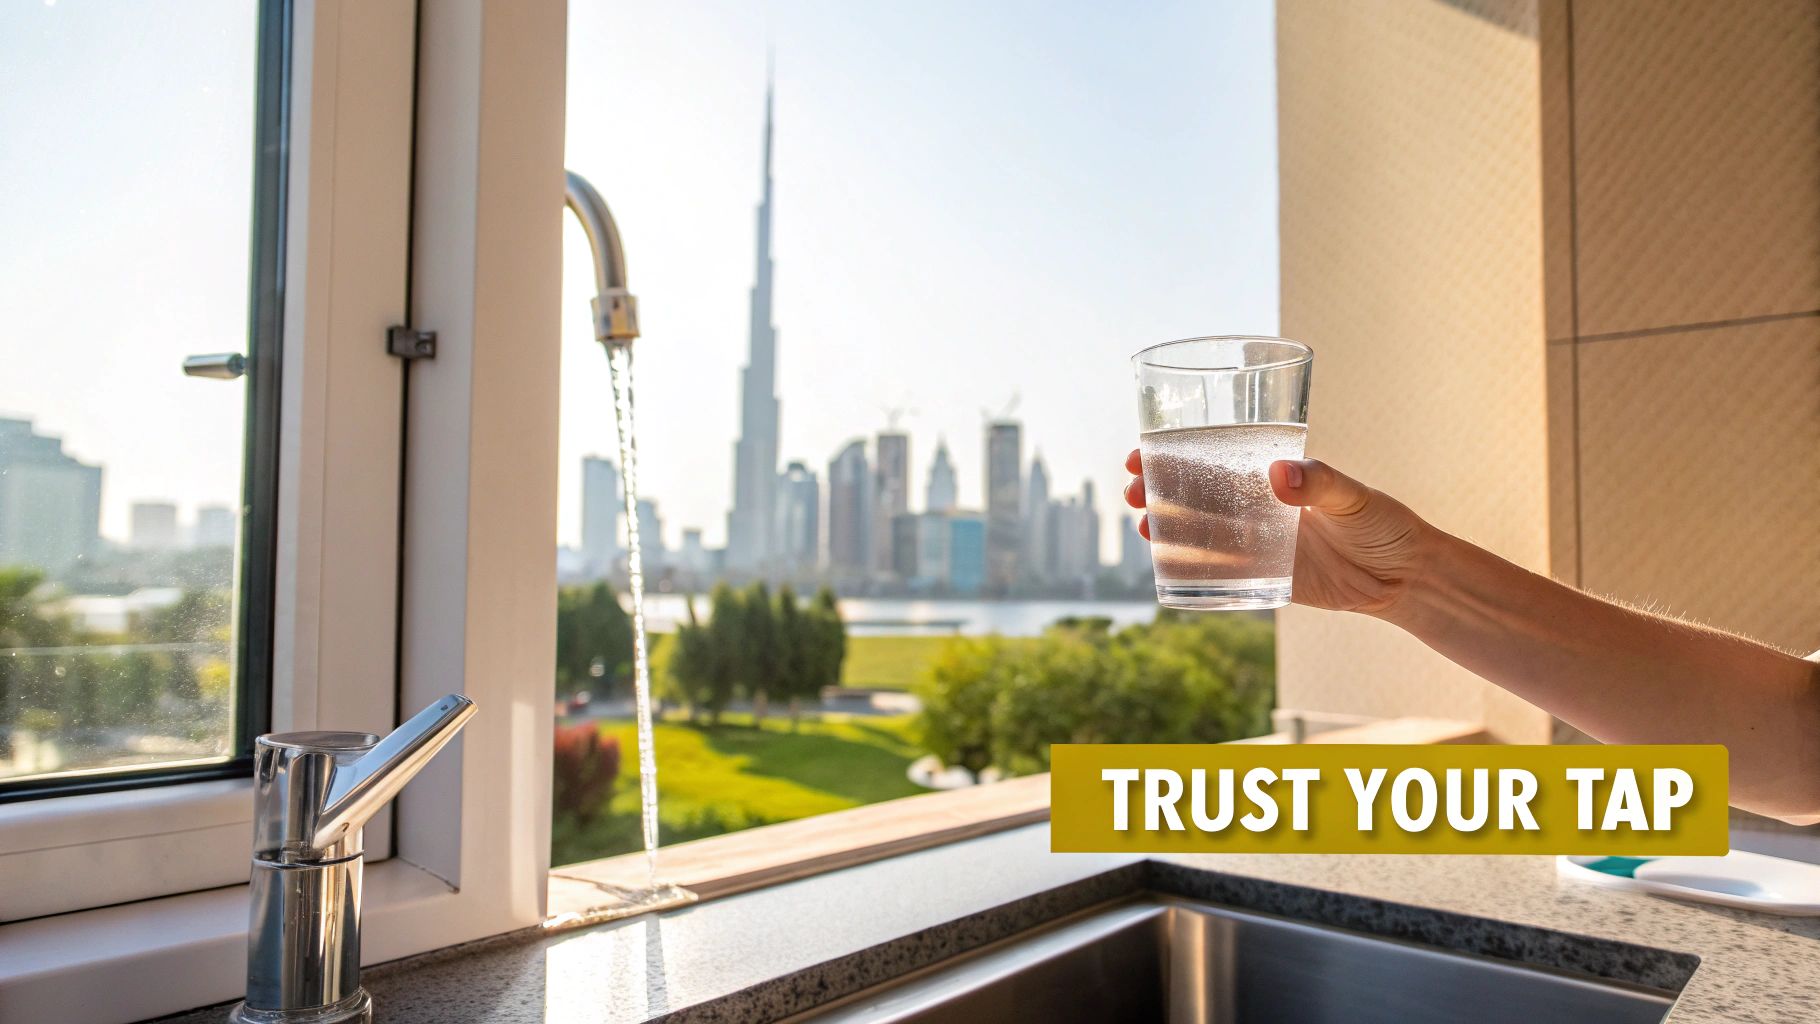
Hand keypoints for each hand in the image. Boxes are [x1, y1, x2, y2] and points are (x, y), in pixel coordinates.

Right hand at [1123, 449, 1429, 615]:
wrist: (1405, 577)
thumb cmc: (1385, 525)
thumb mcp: (1356, 497)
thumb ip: (1321, 483)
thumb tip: (1280, 473)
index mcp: (1271, 478)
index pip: (1212, 462)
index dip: (1172, 456)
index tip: (1142, 453)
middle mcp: (1257, 508)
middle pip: (1193, 497)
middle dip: (1156, 491)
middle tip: (1132, 492)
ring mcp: (1257, 545)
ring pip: (1199, 534)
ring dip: (1168, 529)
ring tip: (1146, 527)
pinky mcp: (1265, 579)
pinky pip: (1220, 575)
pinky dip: (1192, 570)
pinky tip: (1167, 566)